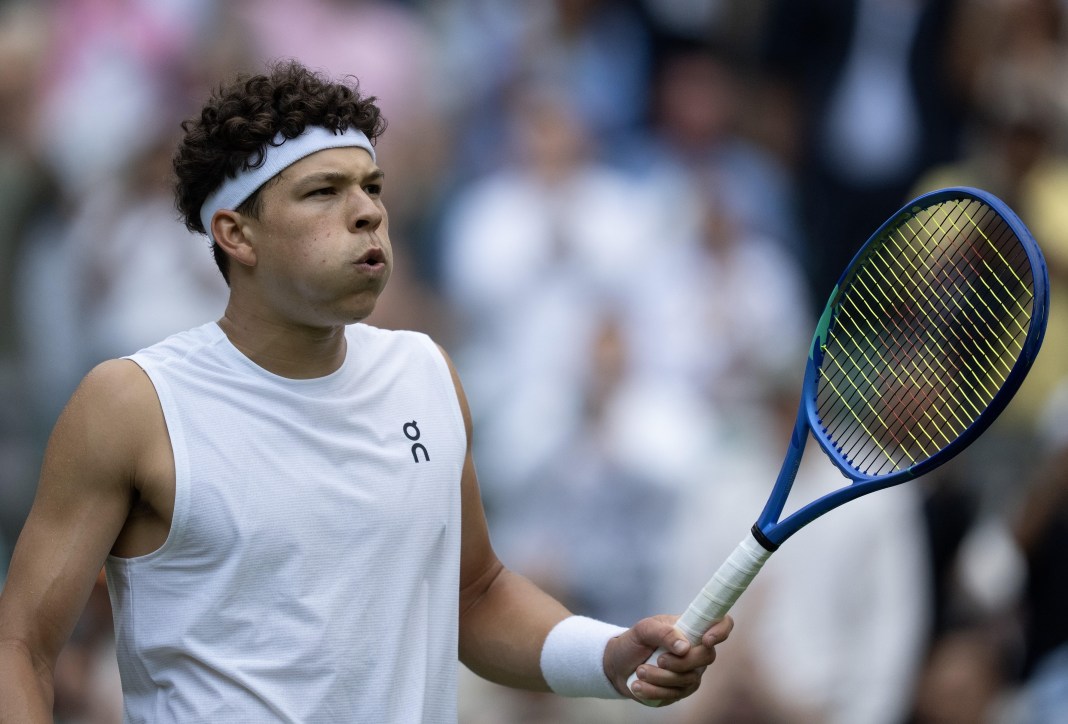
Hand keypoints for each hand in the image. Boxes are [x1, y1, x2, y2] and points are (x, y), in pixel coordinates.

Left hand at [603, 614, 733, 704]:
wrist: (618, 665)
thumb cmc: (633, 642)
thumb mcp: (643, 630)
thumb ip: (663, 632)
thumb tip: (685, 647)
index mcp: (690, 628)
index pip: (721, 624)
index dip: (721, 630)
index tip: (706, 640)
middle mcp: (696, 650)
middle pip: (707, 657)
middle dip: (681, 662)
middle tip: (659, 660)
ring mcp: (691, 672)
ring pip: (688, 679)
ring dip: (660, 677)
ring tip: (639, 671)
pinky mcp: (680, 691)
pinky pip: (674, 695)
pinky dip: (653, 691)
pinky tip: (638, 686)